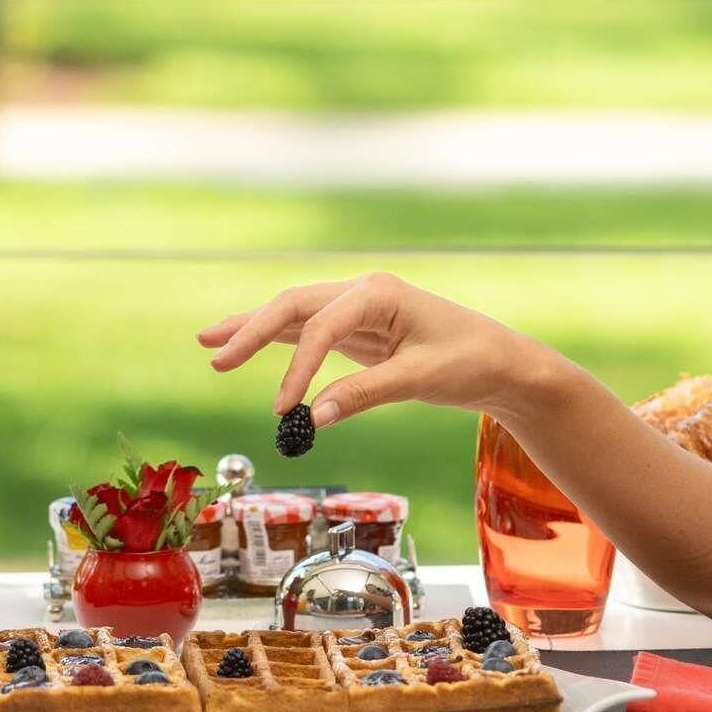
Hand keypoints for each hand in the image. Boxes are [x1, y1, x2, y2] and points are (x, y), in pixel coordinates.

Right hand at [196, 271, 537, 429]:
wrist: (502, 364)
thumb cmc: (470, 362)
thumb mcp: (419, 379)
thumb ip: (365, 394)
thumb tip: (314, 418)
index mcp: (378, 292)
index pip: (321, 326)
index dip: (297, 368)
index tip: (284, 408)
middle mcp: (362, 293)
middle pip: (294, 306)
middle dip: (252, 329)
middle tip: (214, 355)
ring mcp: (358, 309)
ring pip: (295, 315)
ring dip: (254, 329)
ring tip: (210, 342)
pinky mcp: (359, 330)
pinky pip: (309, 332)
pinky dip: (278, 341)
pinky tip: (247, 343)